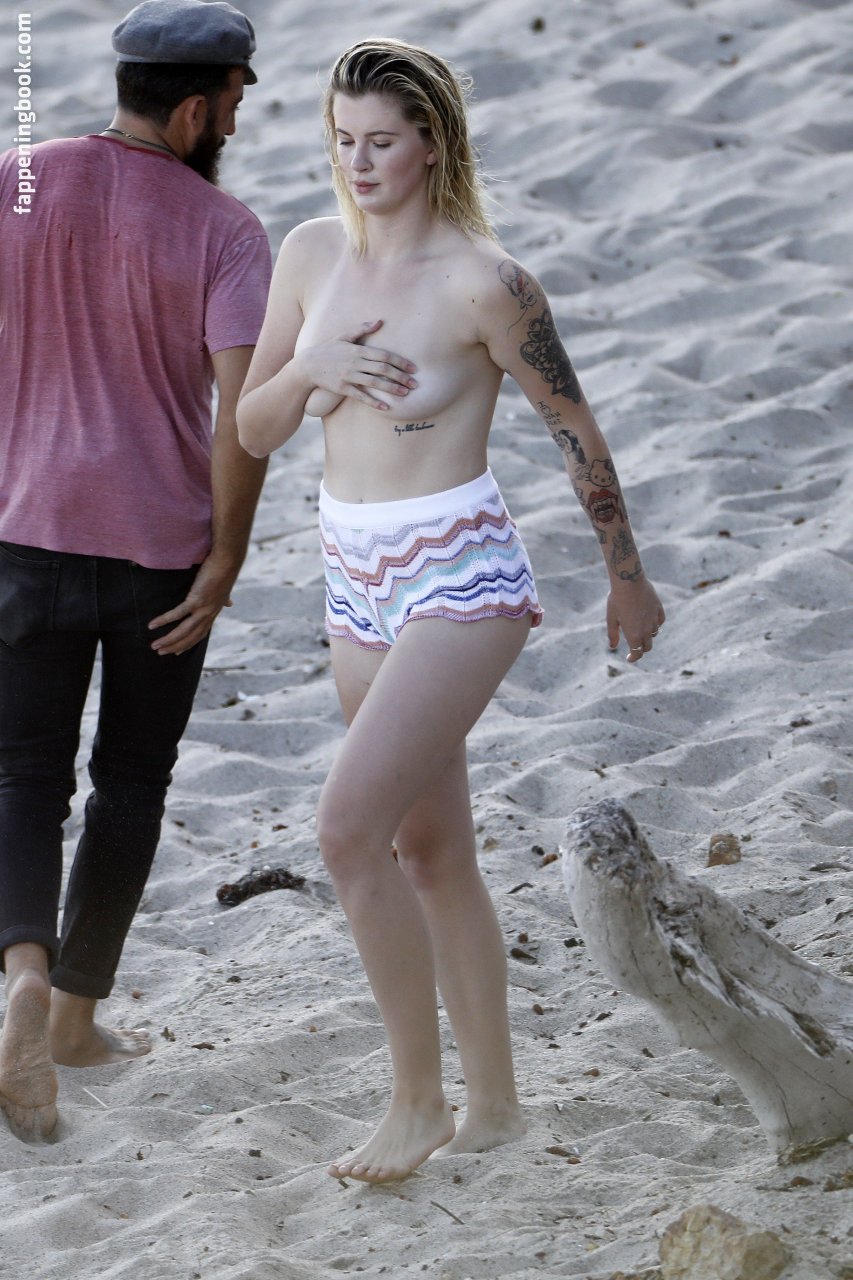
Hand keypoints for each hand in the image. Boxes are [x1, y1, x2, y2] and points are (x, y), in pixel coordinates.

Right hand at [148, 556, 237, 655]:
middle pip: (190, 637)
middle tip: (160, 652)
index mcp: (213, 613)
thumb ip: (225, 599)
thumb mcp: (224, 590)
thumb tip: (230, 603)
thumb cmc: (224, 572)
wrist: (227, 560)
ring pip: (183, 631)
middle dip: (175, 646)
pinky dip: (164, 620)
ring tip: (155, 646)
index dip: (188, 644)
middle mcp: (209, 614)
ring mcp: (203, 609)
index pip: (200, 634)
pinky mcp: (196, 600)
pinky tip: (152, 625)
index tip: (177, 652)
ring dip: (168, 640)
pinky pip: (177, 614)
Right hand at [299, 319, 416, 410]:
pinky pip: (360, 396)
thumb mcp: (343, 336)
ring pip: (374, 382)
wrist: (307, 366)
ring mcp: (348, 376)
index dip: (401, 362)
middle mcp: (355, 362)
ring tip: (405, 394)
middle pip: (382, 369)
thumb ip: (362, 328)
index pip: (384, 355)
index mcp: (358, 349)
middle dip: (401, 377)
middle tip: (415, 384)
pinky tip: (386, 407)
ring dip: (391, 389)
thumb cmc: (328, 349)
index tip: (413, 368)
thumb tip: (380, 321)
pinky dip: (373, 402)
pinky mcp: (342, 388)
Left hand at [606, 575, 664, 663]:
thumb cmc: (617, 600)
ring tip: (639, 629)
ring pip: (654, 634)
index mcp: (633, 635)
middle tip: (634, 646)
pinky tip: (648, 620)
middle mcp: (646, 630)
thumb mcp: (611, 618)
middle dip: (641, 649)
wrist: (629, 581)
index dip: (633, 658)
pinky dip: (655, 624)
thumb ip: (613, 634)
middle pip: (647, 647)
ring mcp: (654, 620)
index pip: (637, 653)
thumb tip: (613, 647)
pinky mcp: (659, 610)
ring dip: (647, 635)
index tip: (629, 658)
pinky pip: (660, 622)